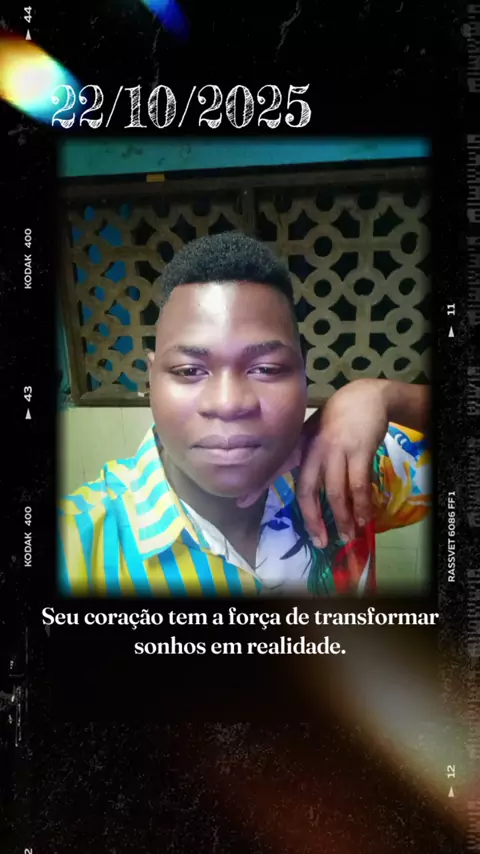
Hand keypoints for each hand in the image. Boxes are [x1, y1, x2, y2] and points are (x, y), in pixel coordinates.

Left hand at [236, 379, 388, 546]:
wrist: (365, 397)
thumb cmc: (335, 418)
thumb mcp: (311, 433)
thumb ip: (299, 455)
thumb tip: (290, 480)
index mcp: (300, 446)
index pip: (275, 468)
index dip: (258, 486)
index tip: (240, 503)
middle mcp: (315, 450)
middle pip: (307, 490)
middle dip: (312, 519)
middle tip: (320, 542)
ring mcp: (337, 450)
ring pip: (334, 492)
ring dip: (341, 518)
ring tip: (346, 537)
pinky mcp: (360, 451)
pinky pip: (358, 485)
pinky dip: (360, 505)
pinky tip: (363, 519)